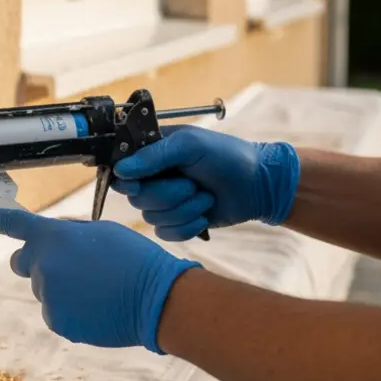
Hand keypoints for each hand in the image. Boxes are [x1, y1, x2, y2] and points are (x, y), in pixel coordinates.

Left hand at [0, 208, 199, 352]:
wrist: (157, 298)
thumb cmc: (134, 259)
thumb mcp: (100, 232)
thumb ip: (67, 236)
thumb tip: (54, 245)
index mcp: (53, 236)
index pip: (14, 224)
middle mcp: (43, 265)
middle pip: (21, 262)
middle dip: (35, 263)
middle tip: (67, 268)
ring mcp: (48, 296)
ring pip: (45, 291)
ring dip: (62, 290)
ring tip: (98, 290)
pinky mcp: (57, 321)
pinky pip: (57, 314)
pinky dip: (72, 312)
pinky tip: (98, 309)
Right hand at [111, 126, 300, 241]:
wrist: (260, 185)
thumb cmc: (227, 157)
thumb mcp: (190, 146)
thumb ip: (154, 155)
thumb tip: (120, 171)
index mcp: (151, 153)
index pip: (121, 169)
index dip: (126, 180)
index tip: (138, 183)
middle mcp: (153, 177)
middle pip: (136, 198)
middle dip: (167, 195)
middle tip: (192, 185)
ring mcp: (164, 201)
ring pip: (151, 217)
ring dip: (183, 210)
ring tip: (205, 198)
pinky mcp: (176, 222)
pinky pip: (165, 234)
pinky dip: (186, 227)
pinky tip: (204, 217)